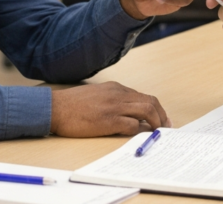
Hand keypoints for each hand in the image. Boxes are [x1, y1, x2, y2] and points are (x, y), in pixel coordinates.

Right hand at [50, 82, 170, 136]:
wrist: (55, 108)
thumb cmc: (73, 105)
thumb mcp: (98, 95)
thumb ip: (114, 100)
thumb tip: (129, 113)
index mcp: (116, 88)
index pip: (143, 96)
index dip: (156, 108)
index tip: (161, 118)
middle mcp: (118, 94)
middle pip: (150, 101)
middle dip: (162, 115)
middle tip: (166, 126)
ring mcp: (114, 106)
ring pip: (146, 110)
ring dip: (156, 122)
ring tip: (158, 132)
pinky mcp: (108, 120)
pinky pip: (132, 125)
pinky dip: (139, 130)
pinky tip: (139, 135)